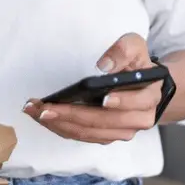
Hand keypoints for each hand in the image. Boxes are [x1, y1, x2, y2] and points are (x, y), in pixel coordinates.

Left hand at [23, 33, 161, 144]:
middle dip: (72, 115)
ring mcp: (121, 132)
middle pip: (103, 123)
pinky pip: (81, 136)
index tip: (102, 98)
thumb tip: (104, 65)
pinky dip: (61, 127)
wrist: (142, 85)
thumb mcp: (136, 47)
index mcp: (149, 98)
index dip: (120, 102)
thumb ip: (124, 50)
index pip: (135, 103)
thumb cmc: (136, 64)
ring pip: (88, 133)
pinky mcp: (105, 137)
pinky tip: (42, 116)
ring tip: (35, 111)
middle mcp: (138, 121)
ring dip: (60, 124)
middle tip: (45, 108)